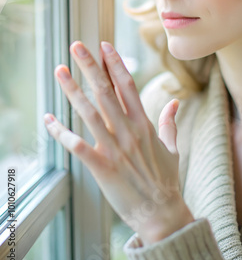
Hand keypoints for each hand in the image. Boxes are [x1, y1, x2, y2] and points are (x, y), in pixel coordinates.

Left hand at [43, 40, 193, 244]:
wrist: (161, 213)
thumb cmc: (166, 180)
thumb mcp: (172, 147)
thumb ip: (171, 122)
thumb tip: (175, 101)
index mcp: (145, 124)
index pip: (128, 86)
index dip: (115, 64)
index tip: (104, 46)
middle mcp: (129, 132)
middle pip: (107, 92)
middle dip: (91, 67)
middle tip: (77, 46)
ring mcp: (115, 149)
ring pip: (90, 113)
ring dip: (73, 90)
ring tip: (60, 70)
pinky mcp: (102, 167)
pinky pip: (78, 146)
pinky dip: (61, 132)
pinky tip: (48, 119)